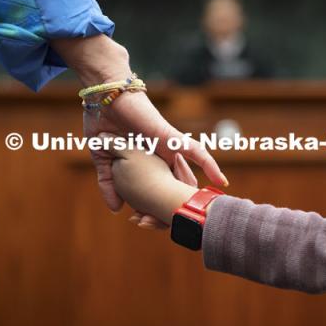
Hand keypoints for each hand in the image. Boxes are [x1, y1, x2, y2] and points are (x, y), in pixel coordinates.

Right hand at [51, 35, 226, 217]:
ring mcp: (169, 149)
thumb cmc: (104, 124)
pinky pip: (197, 152)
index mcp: (146, 165)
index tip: (151, 225)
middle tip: (178, 228)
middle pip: (175, 188)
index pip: (157, 191)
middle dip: (175, 208)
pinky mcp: (172, 138)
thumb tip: (116, 210)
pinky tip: (222, 182)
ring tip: (207, 215)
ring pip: (188, 177)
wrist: (105, 98)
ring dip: (194, 197)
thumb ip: (108, 183)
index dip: (156, 209)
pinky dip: (210, 165)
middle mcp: (161, 159)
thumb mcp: (103, 160)